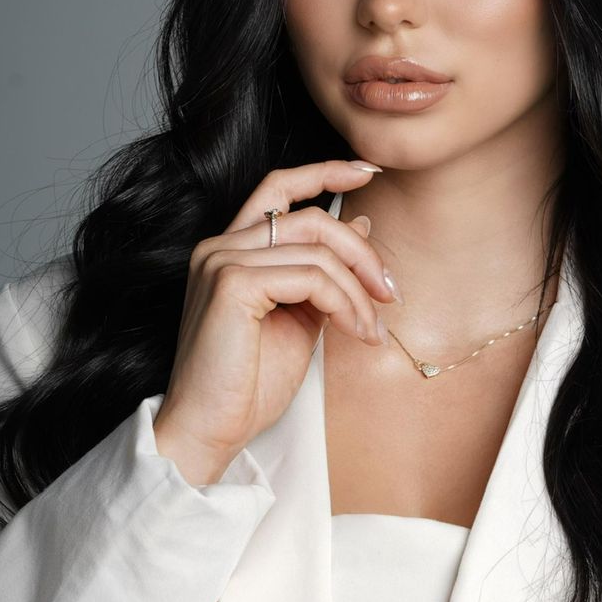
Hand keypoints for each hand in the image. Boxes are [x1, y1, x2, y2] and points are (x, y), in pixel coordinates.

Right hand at [153, 157, 398, 480]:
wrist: (211, 430)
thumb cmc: (248, 384)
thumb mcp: (300, 318)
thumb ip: (324, 273)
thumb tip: (362, 227)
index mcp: (230, 249)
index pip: (278, 187)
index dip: (324, 171)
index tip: (368, 171)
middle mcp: (220, 246)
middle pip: (311, 217)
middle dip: (362, 253)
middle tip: (391, 293)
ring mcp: (221, 261)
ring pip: (317, 249)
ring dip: (359, 289)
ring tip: (372, 328)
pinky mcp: (232, 283)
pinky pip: (311, 276)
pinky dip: (344, 302)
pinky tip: (356, 331)